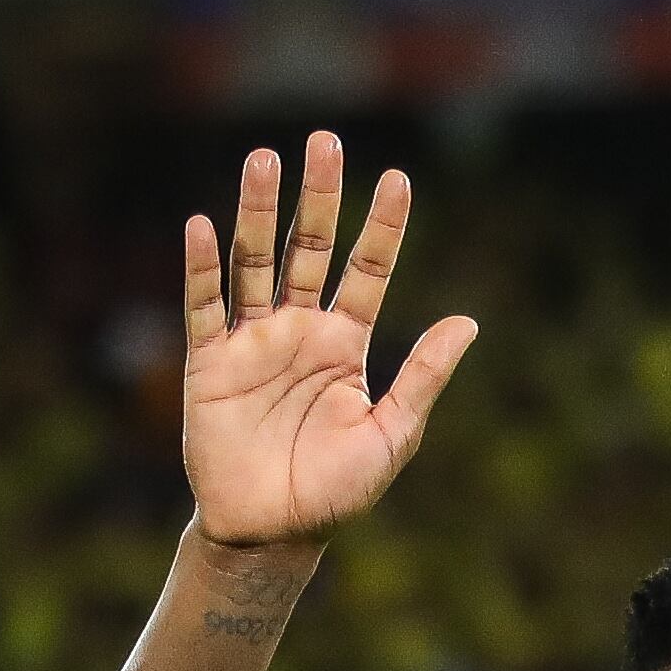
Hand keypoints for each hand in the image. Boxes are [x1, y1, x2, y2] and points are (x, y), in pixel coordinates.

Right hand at [181, 131, 475, 550]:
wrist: (273, 531)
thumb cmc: (337, 490)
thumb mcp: (392, 433)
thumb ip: (422, 376)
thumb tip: (468, 321)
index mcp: (347, 344)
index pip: (368, 271)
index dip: (382, 227)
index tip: (398, 178)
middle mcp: (301, 331)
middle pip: (309, 249)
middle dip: (318, 197)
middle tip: (325, 140)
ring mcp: (253, 342)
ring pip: (255, 262)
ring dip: (257, 212)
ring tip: (263, 160)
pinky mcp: (210, 363)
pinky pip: (204, 306)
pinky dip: (203, 267)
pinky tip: (203, 225)